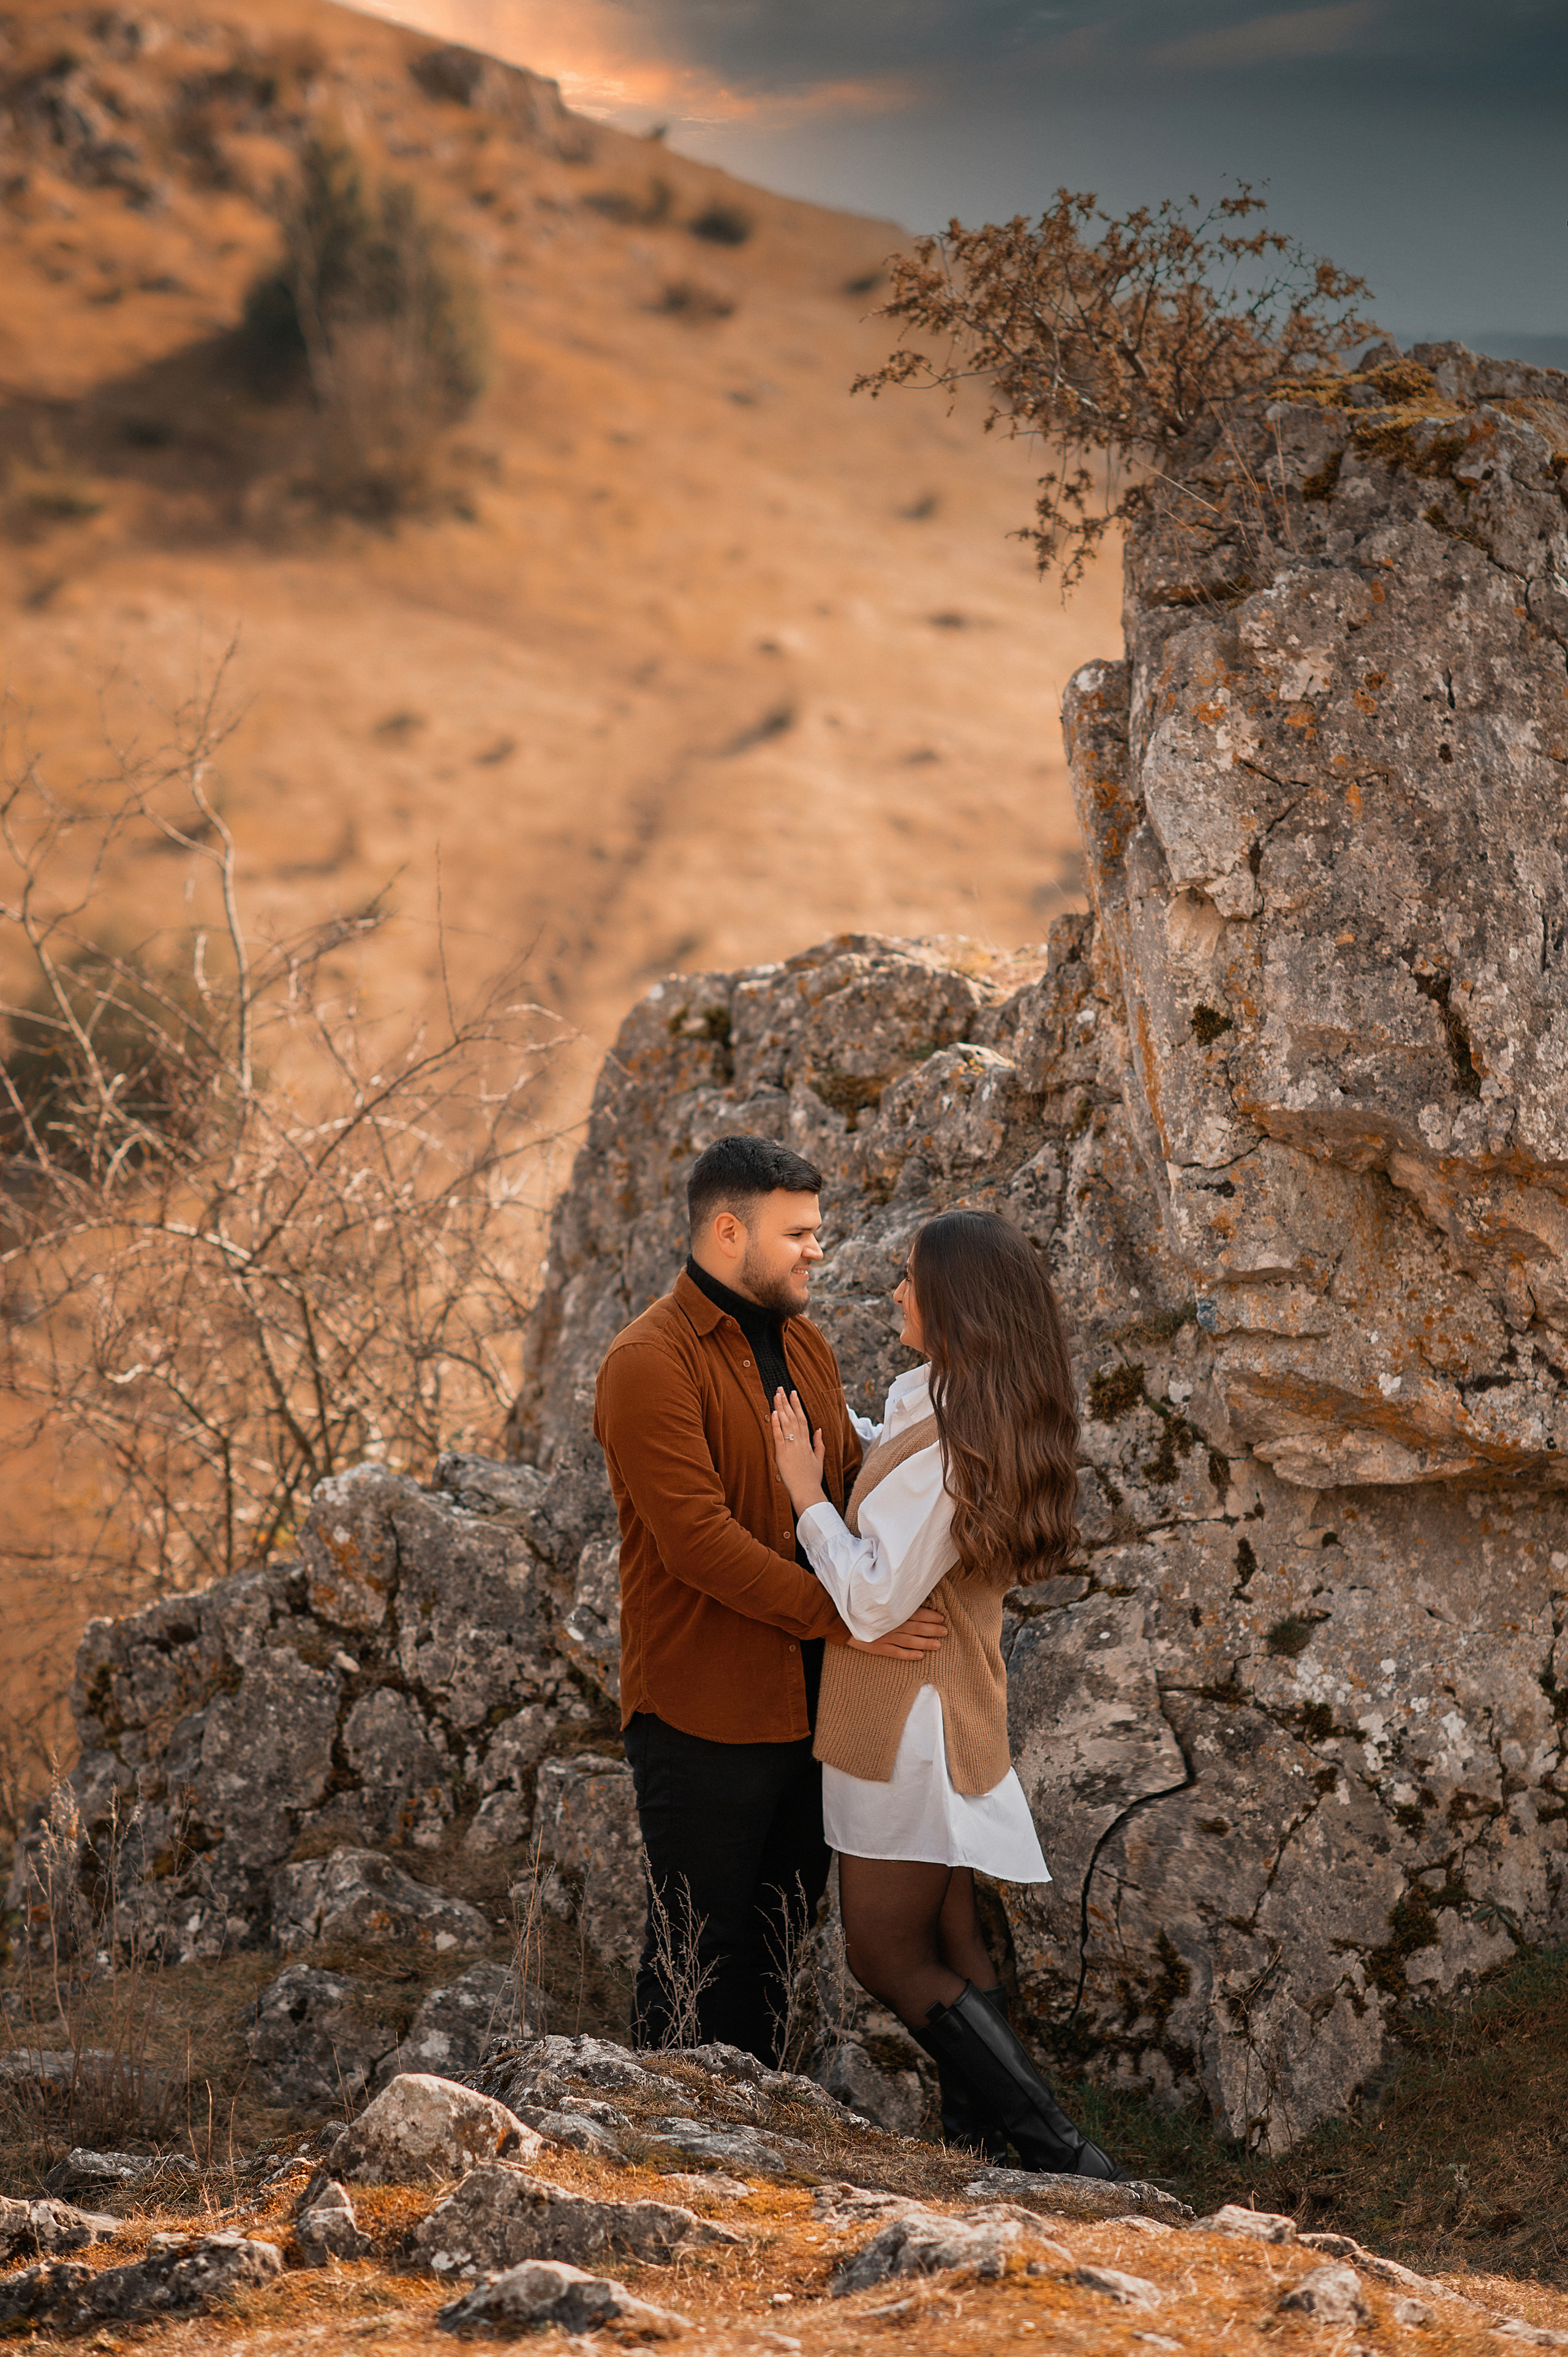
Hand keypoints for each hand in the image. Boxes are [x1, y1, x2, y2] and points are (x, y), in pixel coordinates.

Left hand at [771, 1388, 826, 1512]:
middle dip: (787, 1402)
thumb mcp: (819, 1459)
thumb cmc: (812, 1478)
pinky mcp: (782, 1455)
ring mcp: (791, 1448)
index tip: (793, 1393)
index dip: (797, 1405)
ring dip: (780, 1409)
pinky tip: (772, 1414)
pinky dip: (775, 1425)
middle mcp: (800, 1442)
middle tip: (781, 1388)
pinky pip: (778, 1437)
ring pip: (786, 1424)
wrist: (807, 1492)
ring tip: (776, 1395)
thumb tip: (819, 1430)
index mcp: (808, 1443)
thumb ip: (819, 1444)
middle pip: (793, 1417)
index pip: (802, 1419)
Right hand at [850, 1604, 946, 1658]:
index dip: (930, 1616)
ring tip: (938, 1645)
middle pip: (916, 1627)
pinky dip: (908, 1655)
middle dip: (932, 1630)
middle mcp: (890, 1623)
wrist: (838, 1618)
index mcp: (891, 1610)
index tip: (941, 1617)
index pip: (916, 1612)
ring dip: (924, 1643)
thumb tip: (909, 1595)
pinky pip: (896, 1652)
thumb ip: (892, 1598)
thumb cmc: (859, 1605)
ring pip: (909, 1641)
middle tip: (945, 1631)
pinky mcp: (877, 1647)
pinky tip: (920, 1656)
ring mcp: (884, 1636)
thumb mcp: (875, 1597)